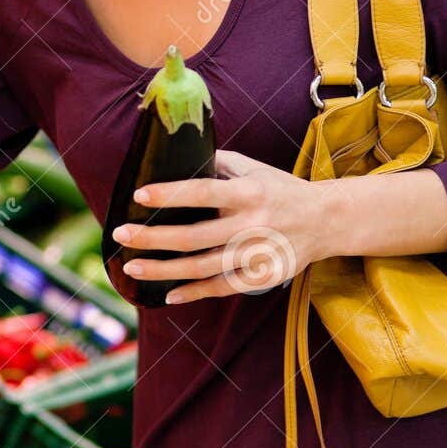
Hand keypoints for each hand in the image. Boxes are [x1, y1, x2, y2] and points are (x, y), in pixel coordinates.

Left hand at [110, 149, 337, 304]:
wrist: (327, 220)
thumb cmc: (278, 189)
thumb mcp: (253, 168)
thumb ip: (217, 162)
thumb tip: (175, 154)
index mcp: (248, 193)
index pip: (203, 192)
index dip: (170, 194)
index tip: (139, 194)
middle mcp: (253, 224)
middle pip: (194, 236)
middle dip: (152, 237)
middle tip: (120, 235)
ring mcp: (258, 253)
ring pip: (202, 267)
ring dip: (163, 270)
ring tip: (131, 266)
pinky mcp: (264, 277)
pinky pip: (222, 288)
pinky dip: (194, 293)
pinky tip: (167, 294)